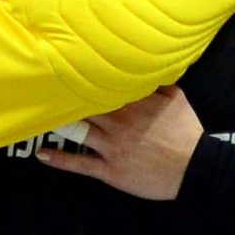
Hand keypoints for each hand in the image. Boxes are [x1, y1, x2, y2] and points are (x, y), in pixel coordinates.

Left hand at [34, 87, 202, 200]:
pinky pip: (79, 164)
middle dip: (65, 100)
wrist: (194, 166)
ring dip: (59, 125)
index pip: (99, 87)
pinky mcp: (109, 170)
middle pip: (83, 107)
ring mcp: (110, 147)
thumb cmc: (186, 132)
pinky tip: (42, 154)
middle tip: (44, 91)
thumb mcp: (176, 98)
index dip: (81, 80)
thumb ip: (157, 81)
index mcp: (131, 103)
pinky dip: (59, 159)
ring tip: (39, 117)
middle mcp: (116, 122)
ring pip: (78, 131)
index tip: (65, 71)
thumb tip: (144, 65)